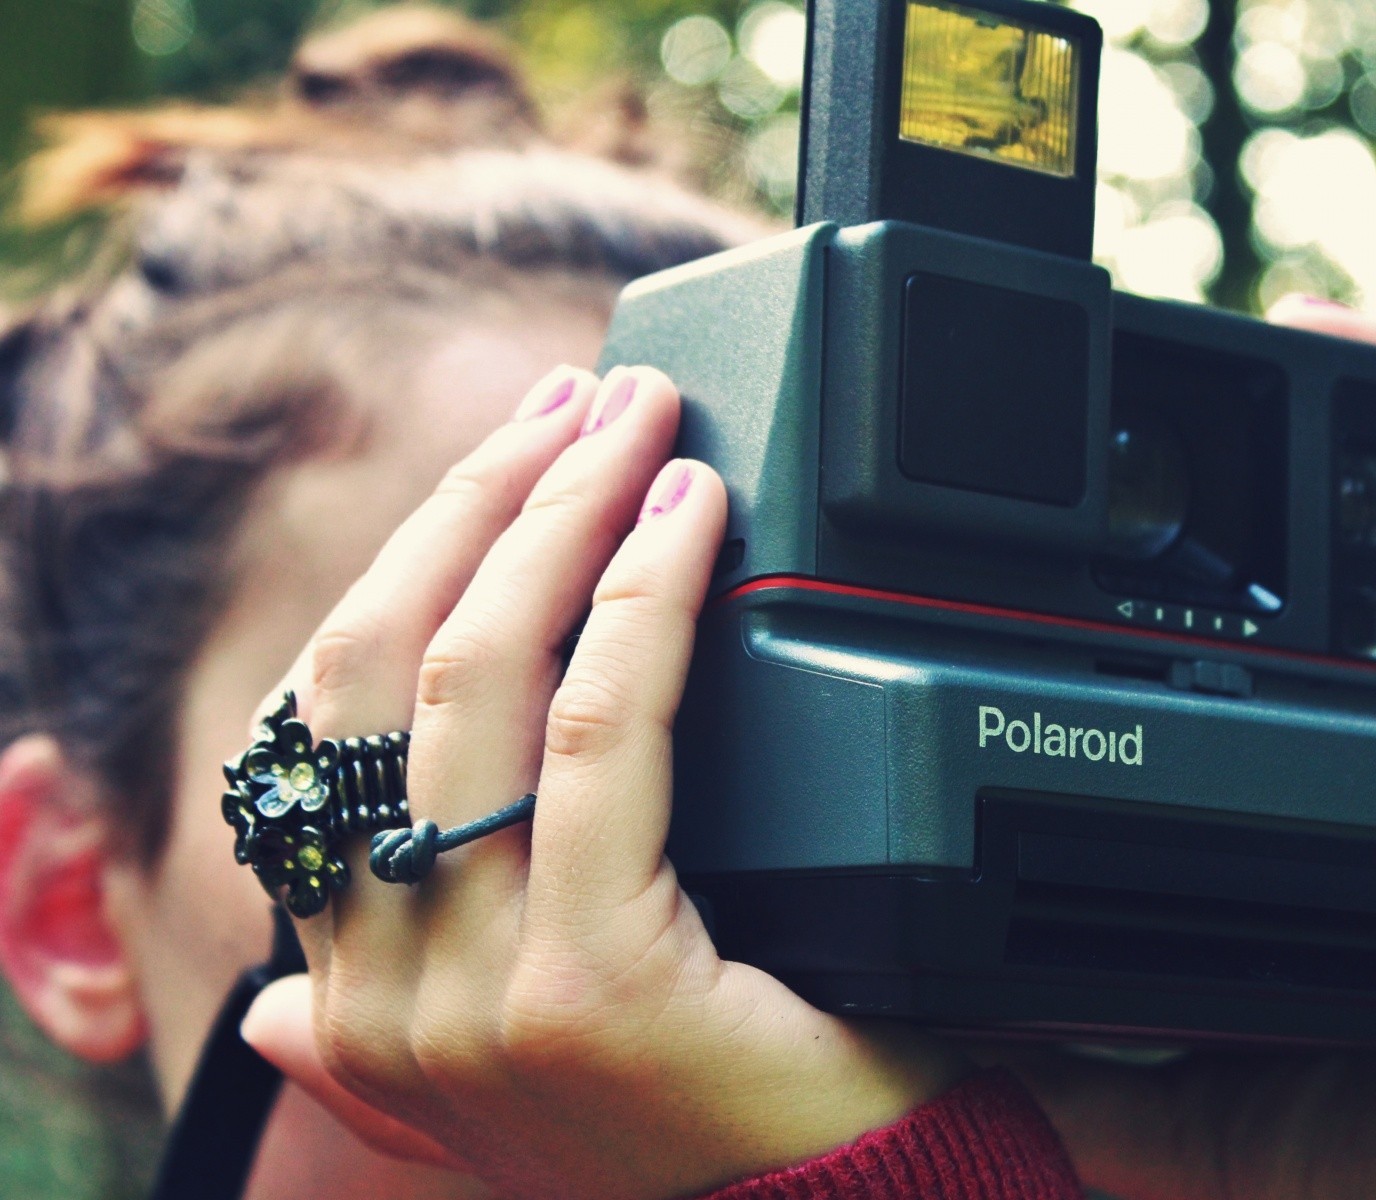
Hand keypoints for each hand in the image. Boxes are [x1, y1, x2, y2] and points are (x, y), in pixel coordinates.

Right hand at [239, 365, 961, 1198]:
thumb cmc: (698, 1122)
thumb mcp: (511, 1066)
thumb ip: (383, 1030)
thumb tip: (277, 1003)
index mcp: (351, 997)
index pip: (326, 727)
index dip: (408, 564)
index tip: (505, 460)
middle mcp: (382, 995)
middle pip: (387, 676)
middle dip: (480, 506)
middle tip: (579, 399)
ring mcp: (473, 995)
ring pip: (483, 685)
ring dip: (561, 517)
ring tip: (639, 419)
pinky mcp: (587, 983)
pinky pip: (604, 738)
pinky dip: (643, 600)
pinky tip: (687, 514)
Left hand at [986, 298, 1375, 1199]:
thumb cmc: (1371, 1134)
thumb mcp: (1157, 1101)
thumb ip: (1043, 1052)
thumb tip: (906, 1010)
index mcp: (1299, 789)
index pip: (1234, 639)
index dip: (1185, 545)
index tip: (1096, 467)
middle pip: (1344, 547)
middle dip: (1283, 436)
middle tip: (1202, 358)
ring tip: (1313, 315)